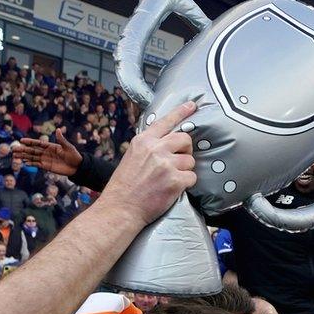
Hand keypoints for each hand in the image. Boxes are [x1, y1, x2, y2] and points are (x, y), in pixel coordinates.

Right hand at [16, 128, 81, 175]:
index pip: (38, 143)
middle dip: (23, 150)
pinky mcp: (47, 166)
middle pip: (32, 150)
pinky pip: (37, 164)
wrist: (78, 167)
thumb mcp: (68, 147)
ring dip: (24, 156)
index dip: (30, 142)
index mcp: (50, 146)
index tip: (21, 140)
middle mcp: (46, 152)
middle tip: (13, 149)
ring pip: (32, 157)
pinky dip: (30, 163)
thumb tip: (58, 129)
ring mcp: (46, 159)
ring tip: (15, 156)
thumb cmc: (74, 156)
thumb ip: (61, 140)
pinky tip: (24, 162)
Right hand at [97, 102, 196, 225]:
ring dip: (185, 170)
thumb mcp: (132, 157)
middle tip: (177, 162)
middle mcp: (155, 149)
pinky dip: (186, 184)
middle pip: (185, 139)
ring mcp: (166, 165)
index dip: (181, 112)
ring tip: (169, 179)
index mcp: (143, 141)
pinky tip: (173, 189)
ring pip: (190, 161)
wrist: (121, 208)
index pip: (166, 122)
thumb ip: (149, 148)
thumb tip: (166, 143)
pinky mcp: (176, 180)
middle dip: (186, 150)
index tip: (193, 105)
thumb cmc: (125, 186)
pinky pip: (192, 178)